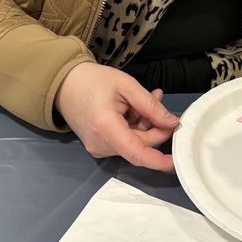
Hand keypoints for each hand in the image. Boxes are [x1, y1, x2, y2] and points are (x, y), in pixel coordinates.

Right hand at [55, 62, 178, 171]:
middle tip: (158, 98)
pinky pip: (124, 141)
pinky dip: (133, 126)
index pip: (137, 153)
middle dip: (155, 125)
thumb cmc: (93, 81)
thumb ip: (151, 106)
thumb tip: (172, 123)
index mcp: (106, 128)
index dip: (158, 160)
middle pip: (140, 145)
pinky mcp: (98, 146)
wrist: (65, 84)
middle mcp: (100, 145)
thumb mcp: (127, 86)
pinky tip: (133, 108)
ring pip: (134, 142)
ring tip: (145, 97)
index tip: (175, 161)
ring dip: (144, 123)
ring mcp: (98, 148)